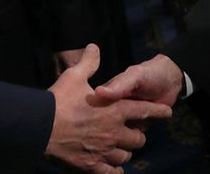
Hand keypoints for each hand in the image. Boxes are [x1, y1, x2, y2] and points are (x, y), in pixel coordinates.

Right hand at [47, 45, 171, 172]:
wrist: (41, 127)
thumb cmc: (60, 100)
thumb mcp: (75, 76)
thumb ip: (89, 63)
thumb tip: (94, 47)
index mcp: (116, 109)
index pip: (144, 110)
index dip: (158, 110)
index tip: (168, 112)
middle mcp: (115, 132)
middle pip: (138, 138)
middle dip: (138, 135)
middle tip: (134, 132)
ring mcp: (105, 151)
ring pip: (126, 155)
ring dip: (125, 151)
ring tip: (121, 148)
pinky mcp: (92, 166)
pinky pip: (111, 172)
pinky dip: (115, 170)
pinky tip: (115, 168)